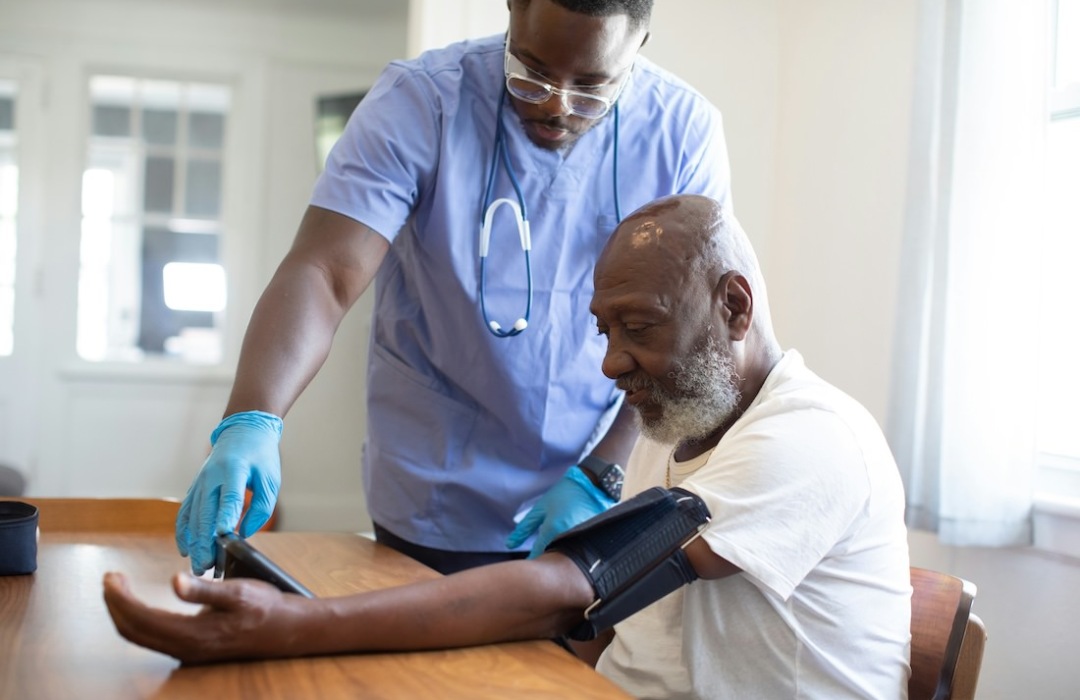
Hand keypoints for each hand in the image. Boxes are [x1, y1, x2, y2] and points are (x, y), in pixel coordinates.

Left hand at [103, 571, 301, 663]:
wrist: (286, 630)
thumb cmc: (265, 608)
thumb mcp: (238, 592)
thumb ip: (204, 589)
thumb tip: (174, 581)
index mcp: (192, 635)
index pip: (140, 619)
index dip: (120, 598)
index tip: (112, 576)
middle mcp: (184, 649)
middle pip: (133, 631)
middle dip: (115, 604)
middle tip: (111, 578)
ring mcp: (186, 652)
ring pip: (140, 637)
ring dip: (124, 612)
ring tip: (119, 588)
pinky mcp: (190, 648)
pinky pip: (152, 638)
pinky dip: (137, 619)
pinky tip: (140, 604)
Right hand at [175, 411, 282, 574]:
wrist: (243, 431)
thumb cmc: (260, 457)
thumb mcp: (270, 479)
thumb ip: (261, 507)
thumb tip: (243, 534)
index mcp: (234, 470)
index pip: (229, 498)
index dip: (225, 518)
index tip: (222, 538)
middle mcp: (211, 476)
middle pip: (205, 513)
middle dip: (204, 542)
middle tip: (206, 567)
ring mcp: (199, 482)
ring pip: (192, 517)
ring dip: (193, 543)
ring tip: (198, 566)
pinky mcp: (194, 488)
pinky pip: (185, 512)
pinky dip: (183, 532)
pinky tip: (185, 549)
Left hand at [506, 465, 614, 557]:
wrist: (591, 485)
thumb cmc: (563, 494)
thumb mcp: (541, 508)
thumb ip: (524, 528)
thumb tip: (510, 545)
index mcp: (552, 530)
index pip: (538, 553)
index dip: (533, 559)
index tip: (529, 565)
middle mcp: (568, 537)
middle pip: (553, 557)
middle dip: (547, 558)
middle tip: (544, 557)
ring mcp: (582, 539)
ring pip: (566, 556)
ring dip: (560, 555)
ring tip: (559, 548)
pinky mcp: (592, 539)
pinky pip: (578, 550)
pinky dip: (573, 549)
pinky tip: (572, 544)